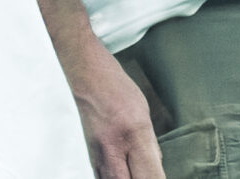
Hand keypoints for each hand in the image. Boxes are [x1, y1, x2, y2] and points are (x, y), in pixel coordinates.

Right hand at [70, 40, 166, 178]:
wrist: (82, 72)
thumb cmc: (114, 87)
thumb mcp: (142, 113)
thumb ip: (150, 146)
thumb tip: (155, 171)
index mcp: (135, 133)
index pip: (151, 177)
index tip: (156, 177)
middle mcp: (113, 147)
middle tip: (142, 171)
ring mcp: (94, 154)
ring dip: (123, 178)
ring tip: (128, 167)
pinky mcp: (83, 156)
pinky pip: (97, 176)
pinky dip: (109, 176)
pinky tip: (116, 168)